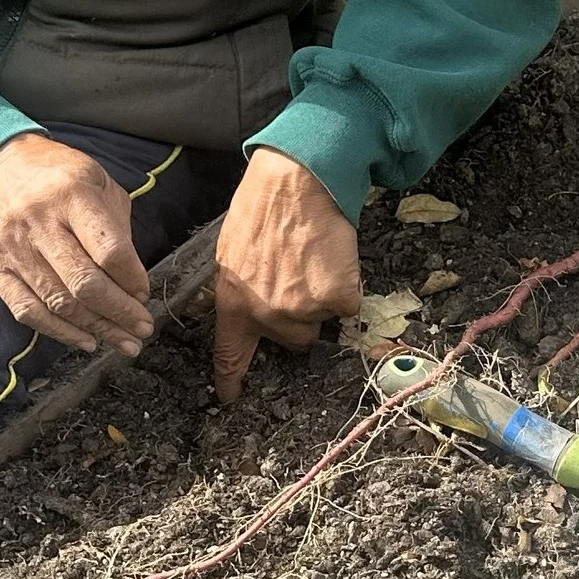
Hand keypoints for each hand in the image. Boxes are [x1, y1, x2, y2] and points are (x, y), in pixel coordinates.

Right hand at [0, 134, 153, 353]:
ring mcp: (13, 247)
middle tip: (142, 329)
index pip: (109, 251)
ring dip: (96, 329)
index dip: (132, 279)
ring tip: (123, 342)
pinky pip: (27, 311)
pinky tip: (85, 340)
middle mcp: (39, 222)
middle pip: (84, 284)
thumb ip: (117, 228)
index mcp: (72, 195)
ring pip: (58, 303)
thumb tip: (132, 283)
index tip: (144, 293)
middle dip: (120, 313)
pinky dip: (59, 332)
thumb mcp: (98, 182)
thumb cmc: (58, 175)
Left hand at [212, 148, 360, 403]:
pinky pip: (347, 306)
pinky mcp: (336, 299)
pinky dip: (346, 286)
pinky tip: (332, 259)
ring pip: (321, 322)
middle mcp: (266, 314)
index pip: (230, 355)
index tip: (231, 398)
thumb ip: (238, 290)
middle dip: (297, 315)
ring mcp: (302, 309)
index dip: (231, 380)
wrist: (298, 181)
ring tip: (313, 261)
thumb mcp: (230, 251)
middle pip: (292, 339)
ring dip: (322, 298)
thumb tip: (247, 309)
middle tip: (297, 276)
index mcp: (234, 303)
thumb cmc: (263, 206)